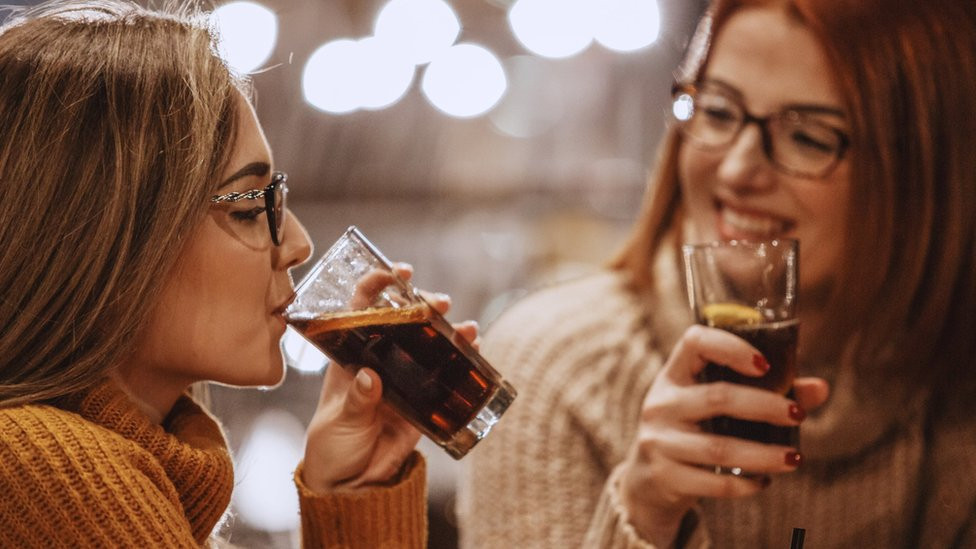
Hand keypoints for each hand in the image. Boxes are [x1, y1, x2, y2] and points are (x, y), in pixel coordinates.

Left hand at [300, 264, 479, 491]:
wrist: (351, 483)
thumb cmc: (332, 447)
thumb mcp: (339, 422)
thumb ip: (356, 401)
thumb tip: (369, 377)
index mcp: (350, 356)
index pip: (360, 308)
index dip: (377, 285)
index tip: (396, 273)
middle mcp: (379, 359)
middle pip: (403, 319)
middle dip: (423, 303)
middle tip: (438, 302)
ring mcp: (404, 377)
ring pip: (429, 343)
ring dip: (449, 330)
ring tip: (466, 328)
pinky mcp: (423, 400)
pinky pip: (446, 375)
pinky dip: (462, 360)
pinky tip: (475, 349)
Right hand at [618, 325, 829, 545]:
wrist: (649, 481)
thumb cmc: (693, 431)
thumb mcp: (715, 407)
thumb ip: (766, 393)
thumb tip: (821, 388)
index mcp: (674, 375)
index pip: (695, 342)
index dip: (731, 347)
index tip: (765, 365)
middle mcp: (661, 403)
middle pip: (718, 397)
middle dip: (765, 406)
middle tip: (798, 414)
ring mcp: (659, 441)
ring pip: (719, 448)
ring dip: (764, 454)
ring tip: (795, 458)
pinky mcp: (665, 477)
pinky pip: (713, 482)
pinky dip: (745, 484)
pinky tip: (764, 481)